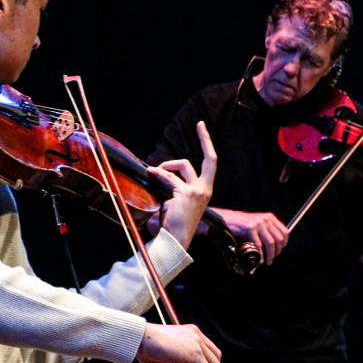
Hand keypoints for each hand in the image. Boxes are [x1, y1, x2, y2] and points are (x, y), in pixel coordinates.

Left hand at [148, 121, 216, 248]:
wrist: (175, 239)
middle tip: (200, 124)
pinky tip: (152, 174)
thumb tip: (160, 171)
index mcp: (206, 190)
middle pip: (210, 158)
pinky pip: (169, 177)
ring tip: (156, 171)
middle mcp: (206, 189)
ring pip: (183, 165)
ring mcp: (198, 191)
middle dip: (206, 139)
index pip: (211, 164)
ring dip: (168, 165)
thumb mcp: (178, 199)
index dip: (207, 145)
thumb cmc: (174, 222)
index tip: (202, 129)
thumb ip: (176, 185)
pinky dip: (159, 174)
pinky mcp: (186, 194)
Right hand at [215, 209, 288, 264]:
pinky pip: (259, 245)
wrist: (226, 220)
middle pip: (278, 239)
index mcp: (269, 217)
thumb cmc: (241, 225)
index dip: (284, 243)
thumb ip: (266, 231)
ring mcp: (258, 223)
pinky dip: (260, 255)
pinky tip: (259, 259)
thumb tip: (276, 246)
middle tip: (272, 258)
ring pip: (270, 243)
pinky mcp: (250, 228)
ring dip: (270, 255)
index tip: (280, 250)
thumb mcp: (257, 224)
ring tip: (267, 261)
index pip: (284, 231)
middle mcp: (265, 219)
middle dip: (277, 251)